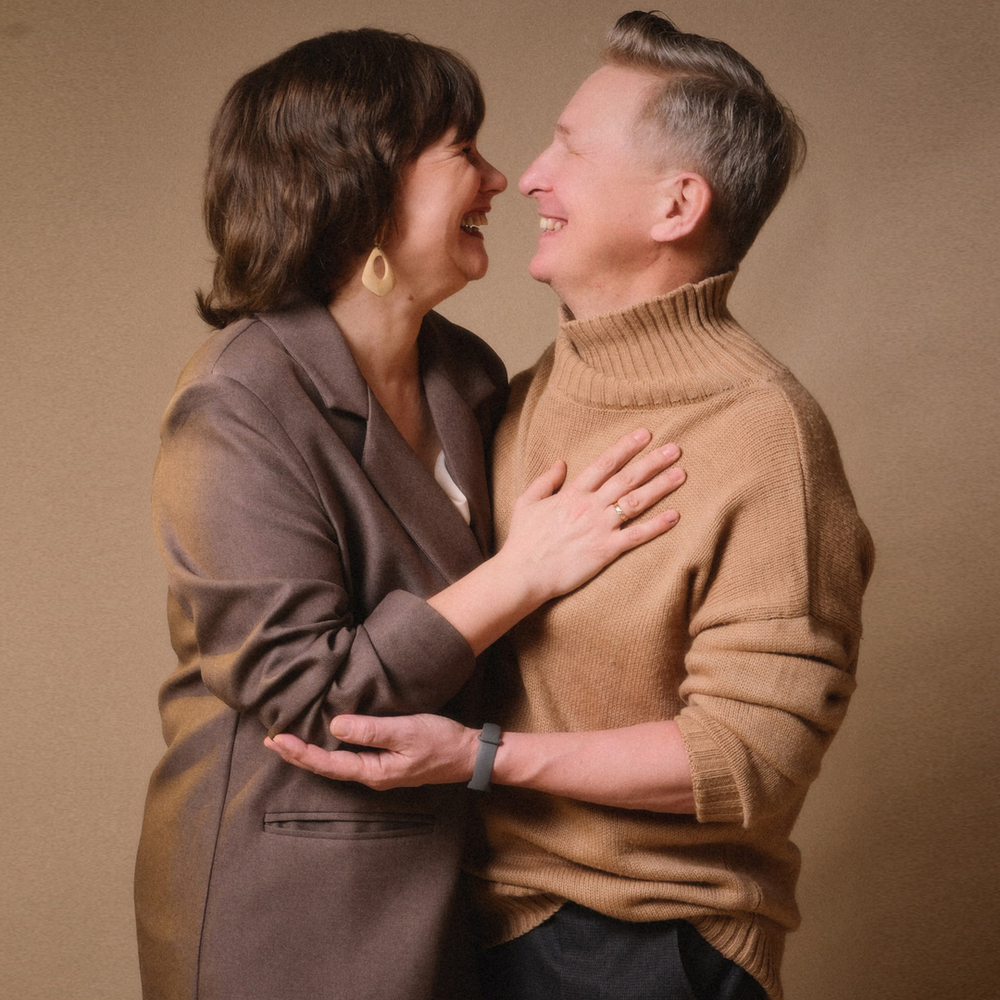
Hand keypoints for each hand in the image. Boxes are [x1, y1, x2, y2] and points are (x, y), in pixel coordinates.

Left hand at [265, 714, 477, 789]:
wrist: (469, 755)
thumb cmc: (441, 742)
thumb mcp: (407, 732)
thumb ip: (371, 730)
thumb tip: (334, 725)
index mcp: (374, 772)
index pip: (328, 764)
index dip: (300, 752)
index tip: (277, 739)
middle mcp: (372, 776)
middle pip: (327, 767)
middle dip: (298, 754)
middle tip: (271, 740)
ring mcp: (379, 771)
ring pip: (337, 763)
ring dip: (311, 752)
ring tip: (288, 741)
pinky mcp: (386, 762)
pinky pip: (350, 757)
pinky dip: (330, 748)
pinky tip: (325, 738)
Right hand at [498, 428, 684, 601]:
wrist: (523, 573)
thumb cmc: (523, 540)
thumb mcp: (526, 502)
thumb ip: (545, 480)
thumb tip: (561, 462)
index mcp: (572, 493)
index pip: (604, 464)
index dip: (626, 447)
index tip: (645, 434)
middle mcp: (589, 506)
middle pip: (627, 478)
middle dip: (652, 462)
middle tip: (675, 449)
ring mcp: (599, 528)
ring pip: (636, 502)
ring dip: (660, 487)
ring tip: (681, 474)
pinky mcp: (605, 551)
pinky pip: (636, 536)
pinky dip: (657, 526)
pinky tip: (675, 516)